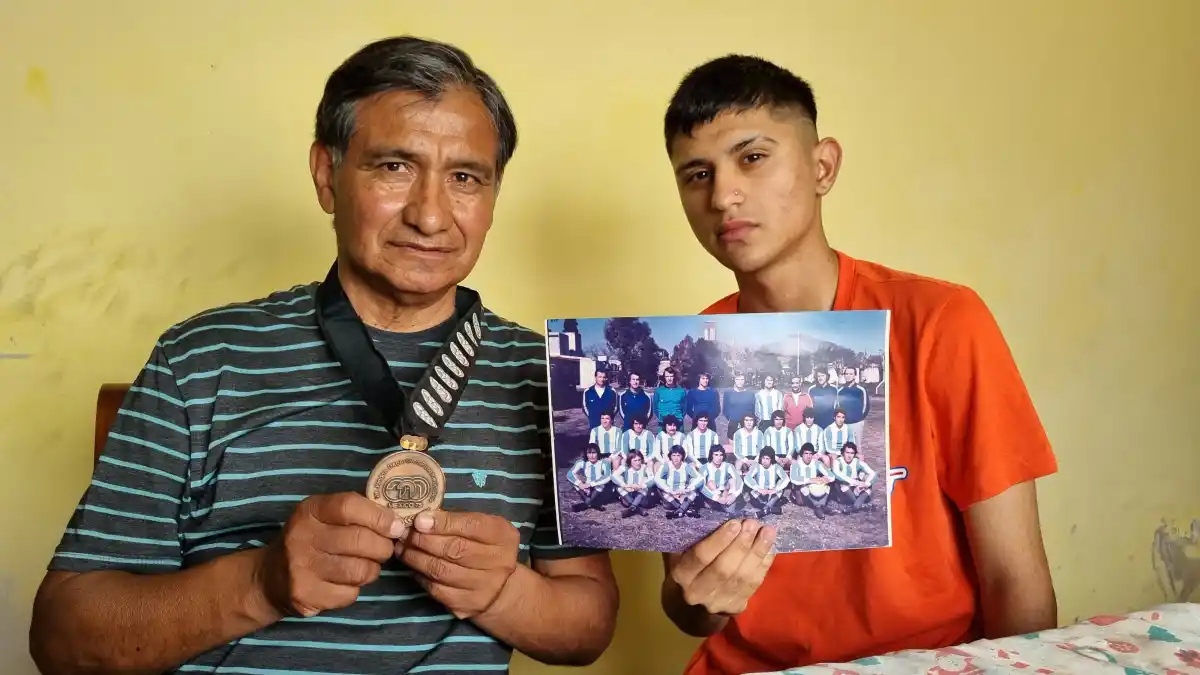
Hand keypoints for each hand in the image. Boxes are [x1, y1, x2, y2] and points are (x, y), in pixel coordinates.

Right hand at [258, 492, 401, 617]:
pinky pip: (350, 593)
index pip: (349, 506)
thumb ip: (356, 512)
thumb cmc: (310, 541)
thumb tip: (397, 522)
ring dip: (372, 569)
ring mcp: (301, 568)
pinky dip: (355, 589)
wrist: (269, 578)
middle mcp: (302, 537)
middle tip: (384, 549)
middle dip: (383, 547)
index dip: (379, 517)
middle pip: (359, 540)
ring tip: (365, 566)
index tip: (396, 527)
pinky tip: (345, 582)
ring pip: (359, 570)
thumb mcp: (324, 517)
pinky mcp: (305, 596)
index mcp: (309, 511)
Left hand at [400, 510, 520, 618]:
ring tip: (402, 548)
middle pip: (455, 549)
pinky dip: (420, 576)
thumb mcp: (483, 528)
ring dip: (416, 558)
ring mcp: (483, 587)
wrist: (501, 588)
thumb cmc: (485, 548)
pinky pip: (437, 589)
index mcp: (503, 537)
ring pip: (442, 571)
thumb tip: (423, 518)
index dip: (444, 523)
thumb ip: (459, 520)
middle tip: (405, 533)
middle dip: (424, 540)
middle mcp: (499, 563)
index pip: (473, 526)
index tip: (419, 520)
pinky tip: (412, 567)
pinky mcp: (466, 605)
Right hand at [667, 519, 776, 615]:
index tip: (735, 523)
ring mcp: (717, 603)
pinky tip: (770, 547)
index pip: (701, 557)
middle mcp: (697, 592)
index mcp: (681, 574)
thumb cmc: (689, 564)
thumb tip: (717, 511)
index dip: (719, 540)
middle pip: (723, 569)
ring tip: (767, 532)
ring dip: (757, 552)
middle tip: (753, 524)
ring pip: (741, 577)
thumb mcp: (682, 550)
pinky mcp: (735, 607)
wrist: (694, 600)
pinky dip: (763, 564)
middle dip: (741, 545)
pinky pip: (753, 585)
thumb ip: (695, 536)